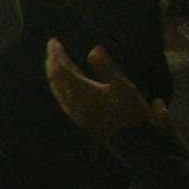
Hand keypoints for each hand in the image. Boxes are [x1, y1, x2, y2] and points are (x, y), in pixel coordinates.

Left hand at [45, 39, 170, 140]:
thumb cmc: (133, 114)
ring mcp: (77, 116)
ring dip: (54, 75)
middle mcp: (76, 105)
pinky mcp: (82, 123)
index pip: (62, 69)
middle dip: (53, 62)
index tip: (53, 41)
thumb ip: (107, 68)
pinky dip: (59, 88)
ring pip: (58, 91)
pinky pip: (63, 101)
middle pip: (57, 80)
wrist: (136, 146)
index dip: (56, 54)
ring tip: (53, 63)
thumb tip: (93, 49)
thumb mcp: (124, 87)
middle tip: (51, 48)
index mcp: (83, 93)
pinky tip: (63, 88)